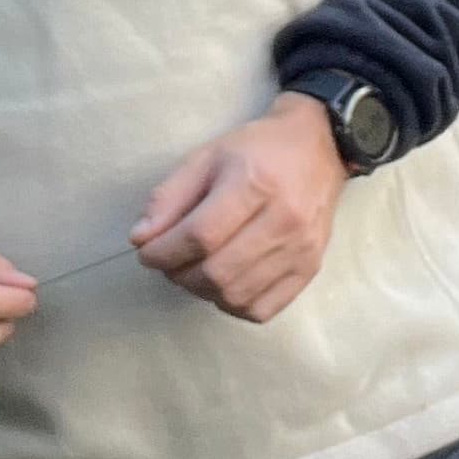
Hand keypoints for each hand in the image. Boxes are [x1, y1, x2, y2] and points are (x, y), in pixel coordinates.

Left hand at [132, 96, 346, 323]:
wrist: (317, 148)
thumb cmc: (256, 149)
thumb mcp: (206, 157)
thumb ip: (169, 197)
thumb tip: (141, 239)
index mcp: (255, 183)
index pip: (201, 235)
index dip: (164, 251)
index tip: (146, 252)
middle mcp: (284, 221)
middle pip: (218, 271)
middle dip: (179, 274)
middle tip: (168, 262)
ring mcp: (301, 250)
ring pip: (237, 296)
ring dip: (202, 291)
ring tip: (192, 271)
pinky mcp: (310, 269)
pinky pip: (262, 309)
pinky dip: (232, 305)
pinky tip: (223, 284)